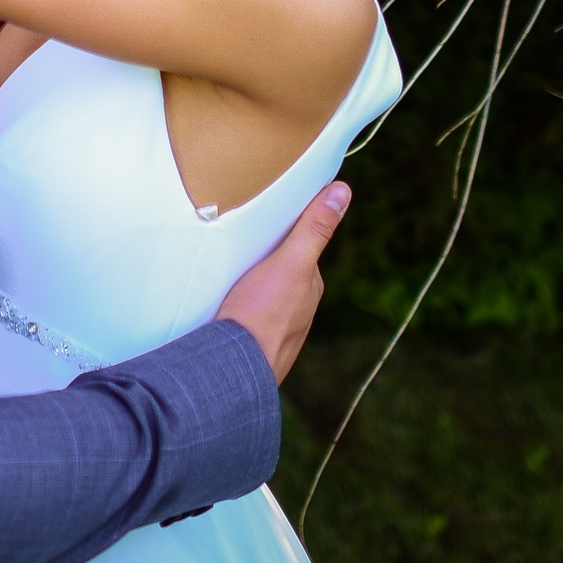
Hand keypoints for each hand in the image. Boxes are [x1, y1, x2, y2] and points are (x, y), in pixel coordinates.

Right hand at [213, 182, 349, 384]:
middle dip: (263, 259)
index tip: (262, 219)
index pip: (299, 250)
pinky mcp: (251, 345)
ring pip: (262, 297)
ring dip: (246, 285)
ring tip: (222, 273)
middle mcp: (298, 312)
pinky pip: (245, 317)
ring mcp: (275, 331)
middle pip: (280, 273)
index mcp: (309, 290)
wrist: (231, 371)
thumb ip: (314, 229)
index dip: (283, 234)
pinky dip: (235, 306)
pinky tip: (218, 303)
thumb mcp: (290, 262)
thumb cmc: (262, 315)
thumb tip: (344, 190)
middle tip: (235, 242)